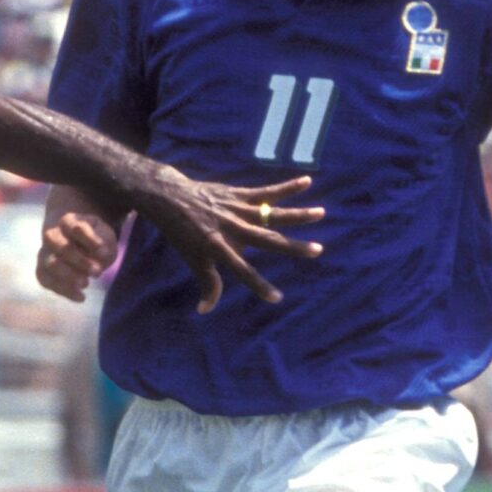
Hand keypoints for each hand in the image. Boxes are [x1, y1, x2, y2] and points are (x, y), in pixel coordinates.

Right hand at [36, 210, 119, 302]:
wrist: (77, 243)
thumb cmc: (94, 238)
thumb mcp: (104, 235)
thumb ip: (103, 242)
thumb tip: (100, 256)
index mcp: (67, 221)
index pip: (75, 228)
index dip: (90, 240)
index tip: (104, 252)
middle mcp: (52, 235)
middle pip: (59, 246)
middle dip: (79, 260)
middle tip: (98, 272)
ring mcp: (44, 253)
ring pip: (50, 264)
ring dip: (69, 276)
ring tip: (86, 284)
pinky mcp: (43, 270)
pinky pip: (46, 280)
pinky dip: (63, 290)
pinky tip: (81, 297)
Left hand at [132, 172, 325, 312]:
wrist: (171, 198)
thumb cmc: (183, 234)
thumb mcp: (193, 260)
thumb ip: (207, 283)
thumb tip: (205, 310)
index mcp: (218, 248)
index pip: (242, 271)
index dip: (258, 285)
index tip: (276, 298)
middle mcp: (231, 228)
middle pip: (266, 239)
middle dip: (292, 246)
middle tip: (317, 250)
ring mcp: (236, 210)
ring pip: (271, 213)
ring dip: (297, 213)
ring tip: (320, 213)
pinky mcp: (239, 194)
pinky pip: (266, 191)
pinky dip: (286, 187)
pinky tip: (306, 181)